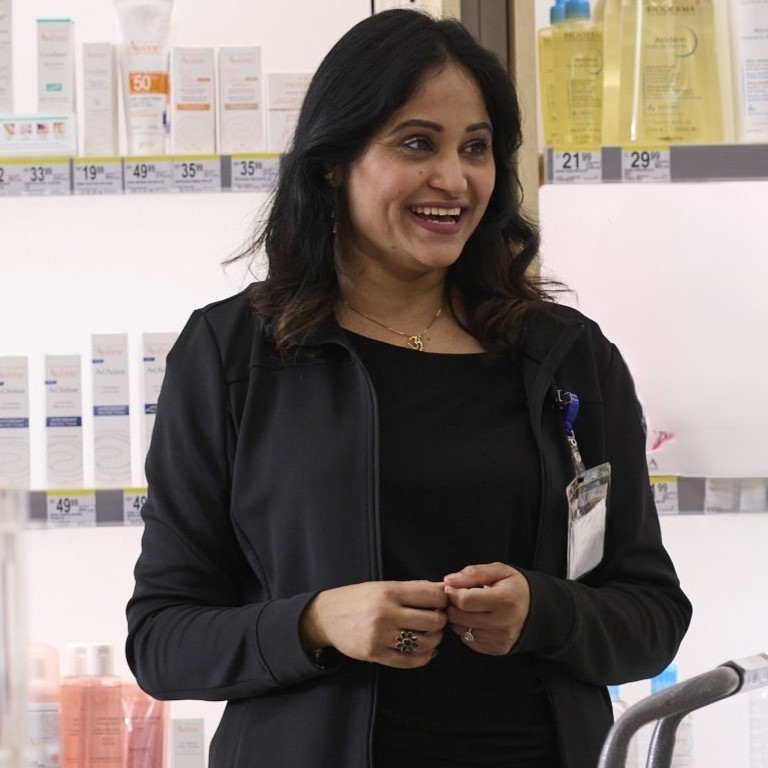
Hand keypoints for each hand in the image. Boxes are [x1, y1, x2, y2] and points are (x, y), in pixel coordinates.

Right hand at [300, 580, 447, 668]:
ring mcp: (380, 636)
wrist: (326, 617)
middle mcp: (385, 613)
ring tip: (431, 635)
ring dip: (434, 640)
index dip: (442, 600)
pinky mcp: (375, 654)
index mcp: (388, 592)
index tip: (441, 603)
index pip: (431, 596)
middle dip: (440, 621)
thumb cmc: (358, 598)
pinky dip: (423, 658)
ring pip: (423, 643)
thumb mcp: (383, 586)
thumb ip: (413, 588)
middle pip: (432, 621)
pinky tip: (424, 651)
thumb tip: (443, 588)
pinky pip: (408, 661)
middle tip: (436, 620)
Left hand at [443, 562, 530, 655]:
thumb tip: (449, 581)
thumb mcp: (498, 571)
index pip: (464, 601)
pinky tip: (477, 619)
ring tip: (470, 608)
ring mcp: (500, 639)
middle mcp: (503, 623)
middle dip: (453, 605)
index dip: (453, 593)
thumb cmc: (514, 587)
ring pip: (461, 630)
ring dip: (459, 618)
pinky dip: (467, 629)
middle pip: (459, 617)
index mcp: (504, 600)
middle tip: (459, 596)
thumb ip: (473, 573)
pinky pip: (468, 641)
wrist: (535, 609)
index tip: (453, 587)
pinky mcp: (497, 649)